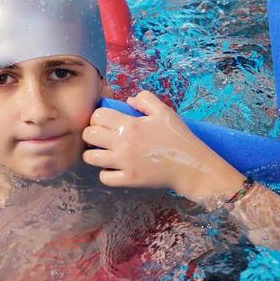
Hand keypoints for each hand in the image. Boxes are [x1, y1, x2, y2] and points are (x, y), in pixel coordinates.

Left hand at [81, 91, 243, 205]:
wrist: (190, 165)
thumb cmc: (179, 137)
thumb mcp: (165, 112)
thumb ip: (146, 100)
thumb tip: (128, 101)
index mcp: (131, 124)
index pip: (97, 116)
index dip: (97, 118)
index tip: (104, 123)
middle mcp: (124, 143)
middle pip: (89, 135)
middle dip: (91, 134)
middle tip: (101, 138)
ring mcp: (125, 163)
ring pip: (90, 158)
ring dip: (94, 154)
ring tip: (103, 154)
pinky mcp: (129, 180)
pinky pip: (104, 177)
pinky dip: (105, 173)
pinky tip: (114, 169)